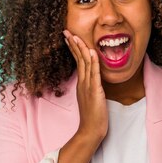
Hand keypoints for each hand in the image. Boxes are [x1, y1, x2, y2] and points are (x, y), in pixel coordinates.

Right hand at [63, 29, 107, 143]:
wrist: (91, 131)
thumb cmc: (92, 117)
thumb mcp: (90, 98)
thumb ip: (90, 87)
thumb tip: (93, 80)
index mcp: (82, 83)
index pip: (78, 61)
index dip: (74, 48)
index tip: (70, 37)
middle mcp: (83, 82)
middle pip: (78, 59)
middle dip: (73, 44)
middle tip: (66, 31)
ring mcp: (88, 86)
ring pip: (84, 63)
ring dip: (81, 48)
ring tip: (76, 36)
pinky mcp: (95, 91)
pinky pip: (94, 74)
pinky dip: (93, 61)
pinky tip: (92, 51)